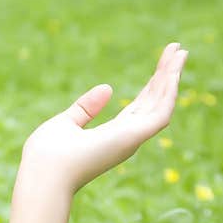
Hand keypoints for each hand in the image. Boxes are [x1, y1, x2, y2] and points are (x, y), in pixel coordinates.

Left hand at [20, 42, 188, 194]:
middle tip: (179, 49)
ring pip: (162, 104)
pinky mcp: (132, 138)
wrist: (42, 172)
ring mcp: (131, 138)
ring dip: (172, 78)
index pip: (139, 106)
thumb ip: (86, 108)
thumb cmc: (48, 155)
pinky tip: (172, 72)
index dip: (152, 85)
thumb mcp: (66, 123)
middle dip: (167, 76)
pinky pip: (159, 113)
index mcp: (112, 135)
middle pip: (154, 101)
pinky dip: (168, 93)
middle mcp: (126, 137)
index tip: (162, 63)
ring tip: (181, 51)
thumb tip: (108, 88)